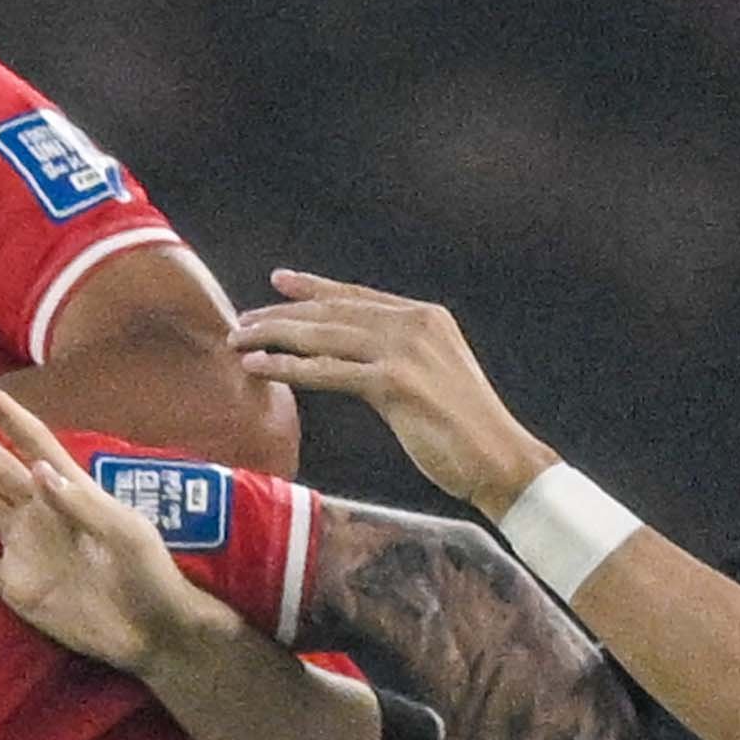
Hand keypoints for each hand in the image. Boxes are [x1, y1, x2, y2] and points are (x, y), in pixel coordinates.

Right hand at [0, 381, 236, 676]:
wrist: (152, 631)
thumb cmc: (151, 574)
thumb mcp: (126, 534)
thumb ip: (82, 505)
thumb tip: (38, 471)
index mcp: (69, 488)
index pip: (30, 440)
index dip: (3, 414)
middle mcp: (37, 509)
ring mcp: (23, 546)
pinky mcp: (14, 585)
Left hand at [225, 271, 558, 515]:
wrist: (499, 458)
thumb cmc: (465, 431)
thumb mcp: (434, 378)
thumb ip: (401, 359)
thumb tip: (363, 362)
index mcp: (425, 318)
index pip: (358, 296)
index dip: (315, 288)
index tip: (279, 281)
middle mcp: (414, 324)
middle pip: (334, 311)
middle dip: (282, 314)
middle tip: (242, 320)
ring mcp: (405, 351)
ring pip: (325, 335)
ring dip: (275, 336)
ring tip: (239, 340)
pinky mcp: (395, 383)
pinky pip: (329, 371)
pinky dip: (289, 367)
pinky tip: (260, 366)